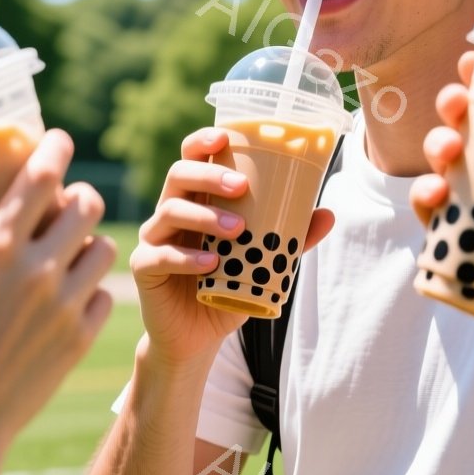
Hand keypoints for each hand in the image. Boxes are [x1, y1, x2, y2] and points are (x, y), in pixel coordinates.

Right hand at [0, 129, 115, 467]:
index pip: (41, 178)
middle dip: (81, 197)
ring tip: (78, 247)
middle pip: (87, 205)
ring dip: (92, 242)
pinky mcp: (81, 337)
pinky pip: (106, 295)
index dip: (56, 150)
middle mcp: (36, 269)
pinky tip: (77, 292)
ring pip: (106, 248)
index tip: (59, 140)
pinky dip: (94, 290)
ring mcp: (64, 304)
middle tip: (70, 202)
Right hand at [129, 126, 333, 369]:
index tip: (224, 137)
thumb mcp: (262, 261)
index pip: (191, 158)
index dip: (202, 142)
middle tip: (241, 187)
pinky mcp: (145, 268)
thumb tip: (328, 214)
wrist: (198, 337)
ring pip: (169, 211)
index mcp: (196, 199)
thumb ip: (291, 238)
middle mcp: (170, 211)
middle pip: (178, 176)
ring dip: (205, 217)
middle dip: (209, 176)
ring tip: (237, 230)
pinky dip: (187, 258)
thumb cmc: (228, 287)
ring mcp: (153, 238)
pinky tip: (210, 264)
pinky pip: (160, 255)